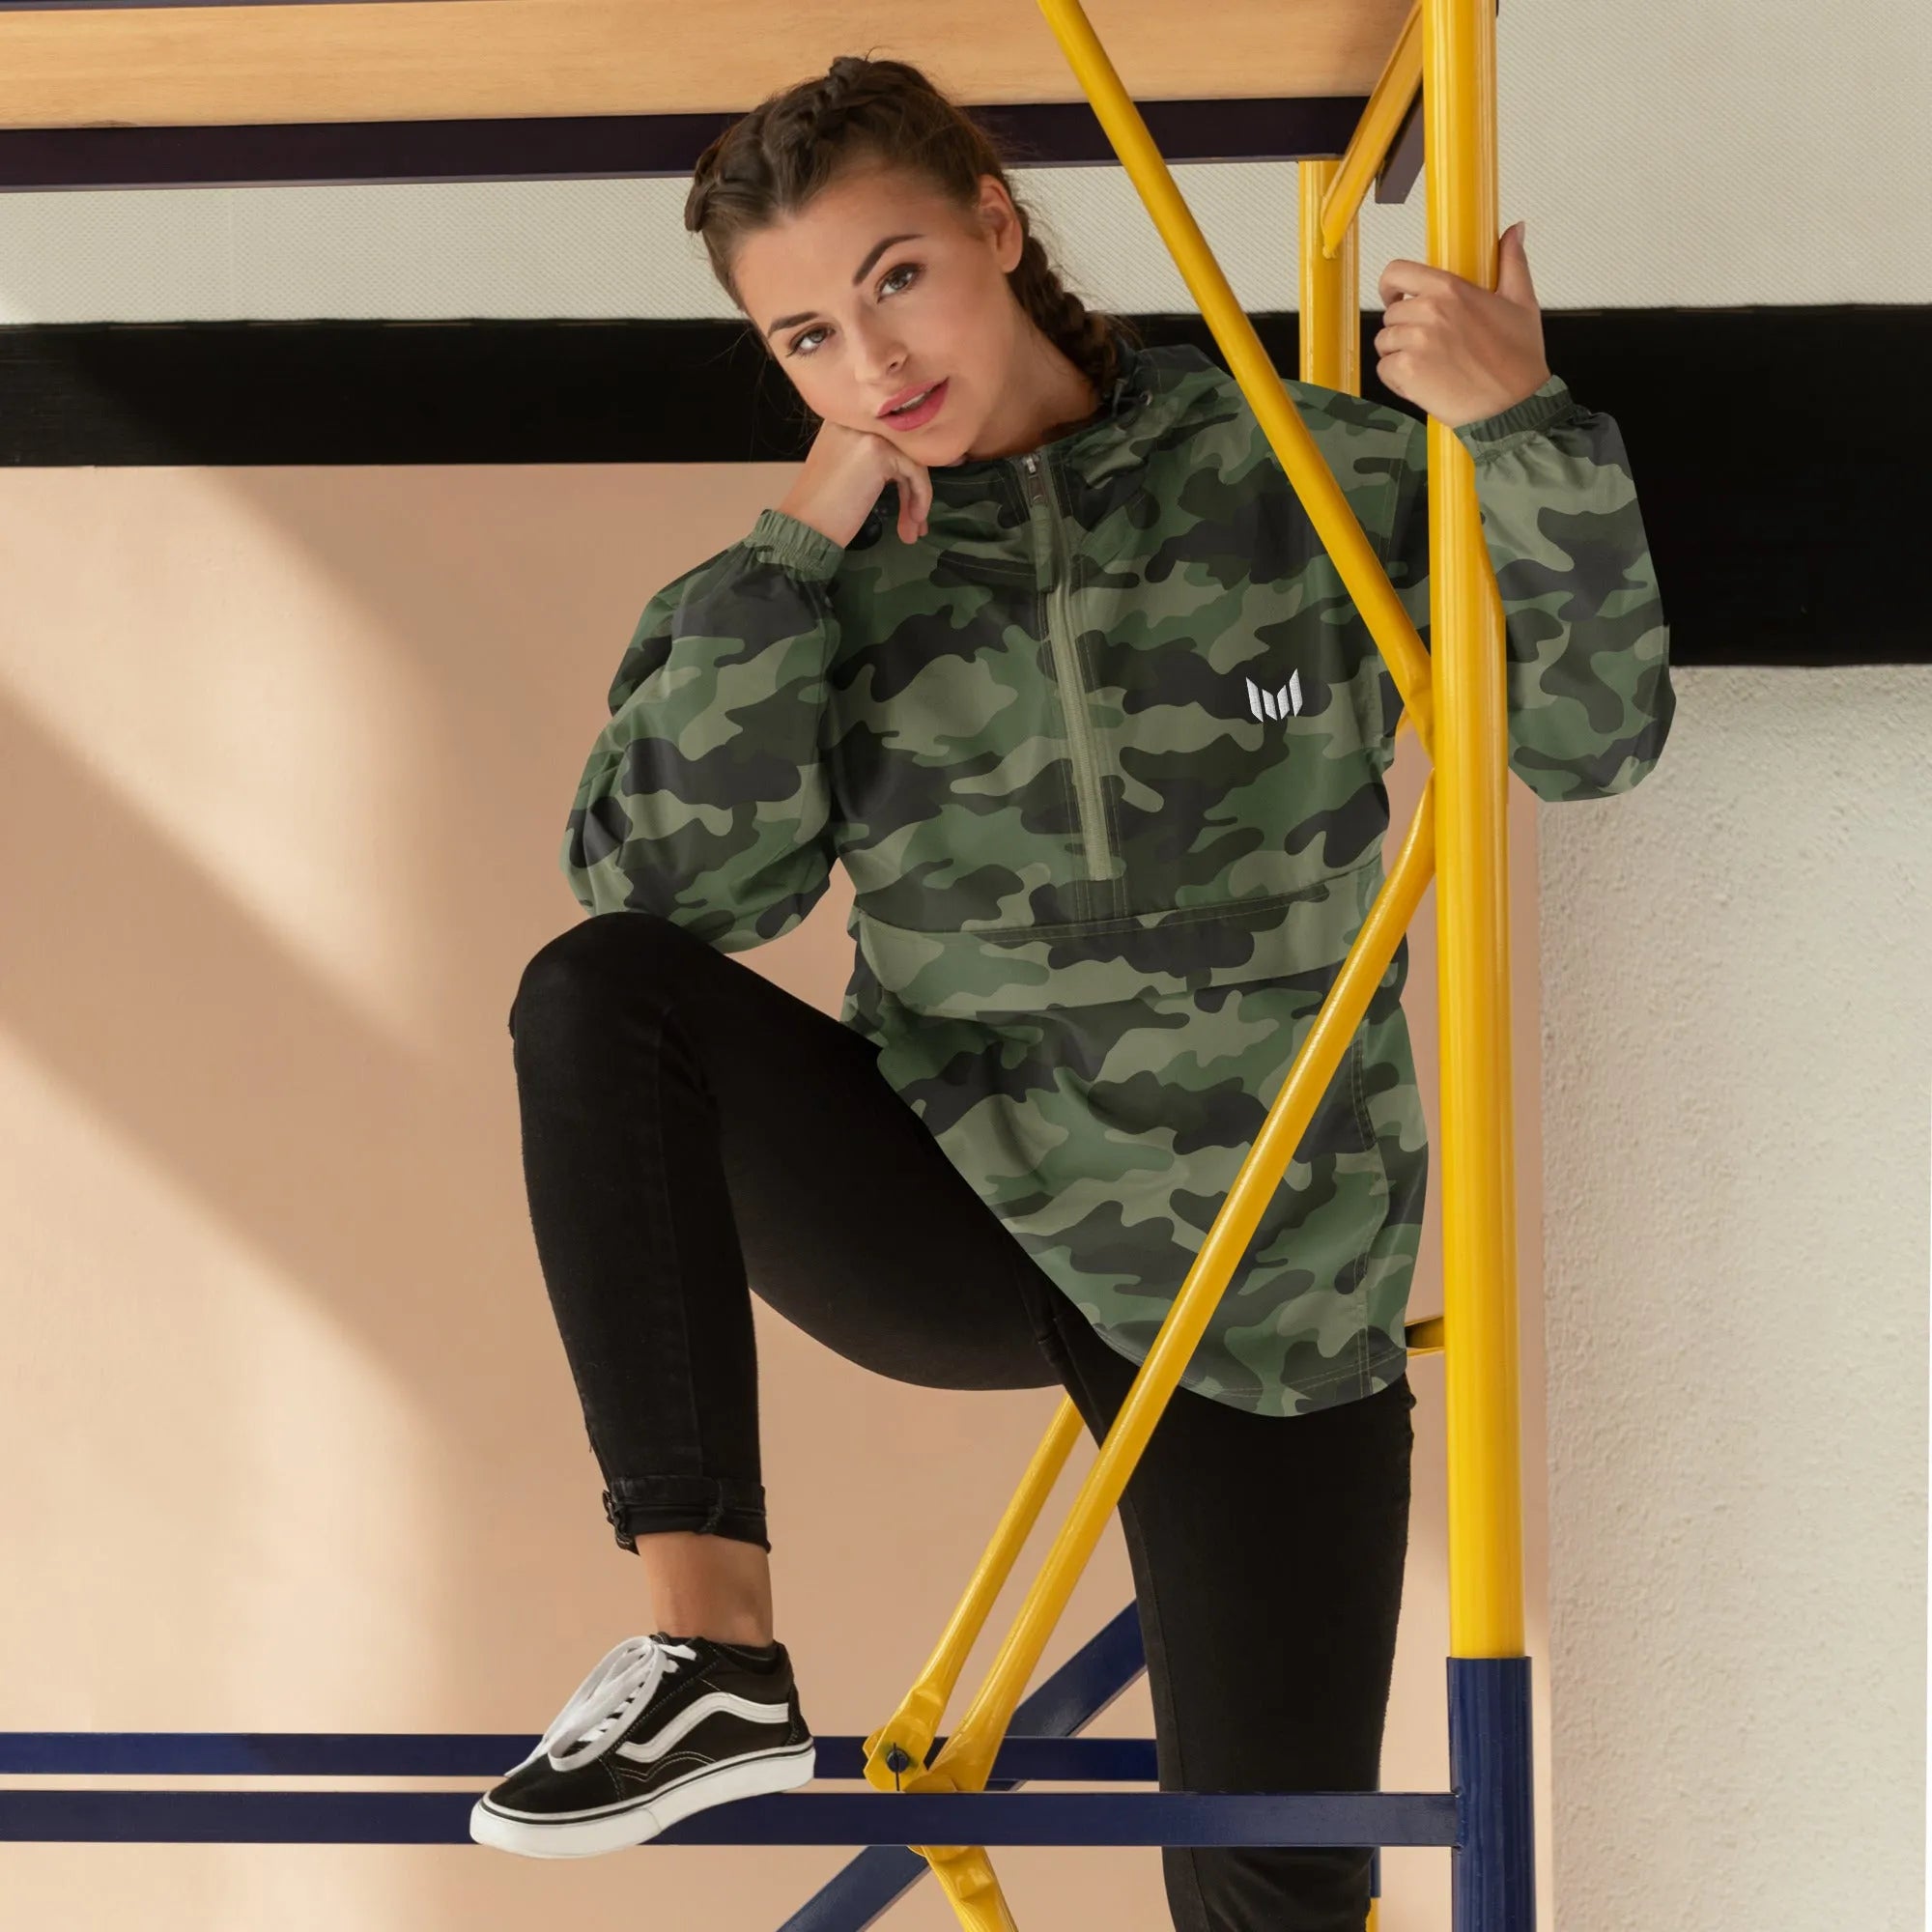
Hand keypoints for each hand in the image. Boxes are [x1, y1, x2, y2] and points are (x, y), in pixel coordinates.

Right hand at [776, 416, 931, 549]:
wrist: (804, 528)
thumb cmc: (821, 508)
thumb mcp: (846, 468)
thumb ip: (871, 457)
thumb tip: (909, 465)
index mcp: (844, 420)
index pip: (888, 436)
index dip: (903, 468)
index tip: (911, 498)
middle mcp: (855, 420)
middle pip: (902, 447)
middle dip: (913, 485)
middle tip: (915, 519)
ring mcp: (867, 433)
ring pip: (911, 459)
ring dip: (917, 496)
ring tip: (913, 529)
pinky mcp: (878, 451)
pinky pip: (914, 472)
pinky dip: (920, 496)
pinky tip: (914, 520)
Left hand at [1374, 221, 1549, 427]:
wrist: (1514, 406)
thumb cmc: (1518, 360)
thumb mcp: (1521, 302)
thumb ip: (1512, 262)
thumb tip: (1514, 232)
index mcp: (1450, 289)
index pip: (1397, 272)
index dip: (1390, 285)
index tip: (1394, 296)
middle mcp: (1429, 312)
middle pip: (1391, 314)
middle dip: (1404, 329)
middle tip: (1430, 346)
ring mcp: (1415, 343)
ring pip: (1385, 343)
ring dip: (1400, 355)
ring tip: (1430, 365)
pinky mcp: (1407, 372)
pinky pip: (1384, 370)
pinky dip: (1398, 379)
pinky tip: (1424, 382)